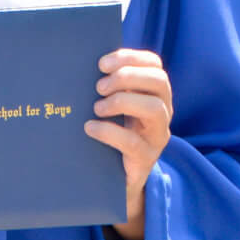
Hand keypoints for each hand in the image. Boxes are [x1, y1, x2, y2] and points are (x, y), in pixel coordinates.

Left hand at [83, 48, 173, 239]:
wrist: (114, 182)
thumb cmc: (107, 136)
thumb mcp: (109, 109)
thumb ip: (104, 89)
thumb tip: (77, 65)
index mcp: (153, 94)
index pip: (154, 65)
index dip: (130, 58)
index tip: (102, 63)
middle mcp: (162, 112)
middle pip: (160, 82)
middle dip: (127, 77)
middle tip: (99, 86)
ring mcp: (157, 137)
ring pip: (155, 109)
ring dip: (123, 101)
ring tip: (97, 107)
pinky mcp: (146, 159)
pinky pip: (134, 142)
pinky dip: (109, 132)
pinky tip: (89, 128)